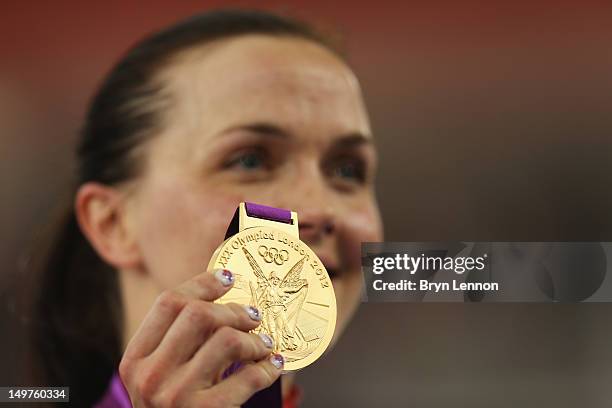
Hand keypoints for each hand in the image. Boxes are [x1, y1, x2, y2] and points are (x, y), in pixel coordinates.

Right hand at [119, 268, 283, 406]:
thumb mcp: (162, 375)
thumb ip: (181, 340)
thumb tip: (224, 292)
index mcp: (135, 360)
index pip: (169, 302)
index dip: (202, 283)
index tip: (228, 278)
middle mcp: (150, 376)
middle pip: (198, 314)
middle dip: (234, 309)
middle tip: (253, 316)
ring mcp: (176, 397)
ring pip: (226, 339)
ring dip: (255, 339)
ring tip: (263, 345)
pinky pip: (248, 377)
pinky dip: (268, 367)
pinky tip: (273, 365)